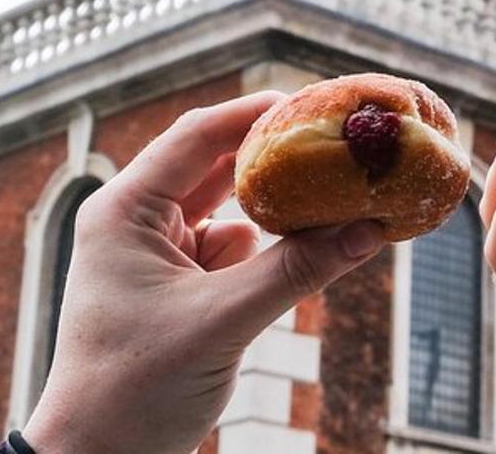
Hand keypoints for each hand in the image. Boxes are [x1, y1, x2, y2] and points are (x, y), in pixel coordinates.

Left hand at [23, 92, 385, 453]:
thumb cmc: (135, 390)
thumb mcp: (223, 321)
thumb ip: (297, 270)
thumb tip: (370, 228)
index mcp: (125, 211)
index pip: (196, 136)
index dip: (256, 114)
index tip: (315, 105)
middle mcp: (139, 221)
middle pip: (218, 166)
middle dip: (276, 160)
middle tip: (336, 144)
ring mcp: (161, 253)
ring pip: (234, 210)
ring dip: (278, 210)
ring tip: (332, 199)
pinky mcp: (183, 286)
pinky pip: (238, 250)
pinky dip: (272, 251)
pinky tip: (303, 256)